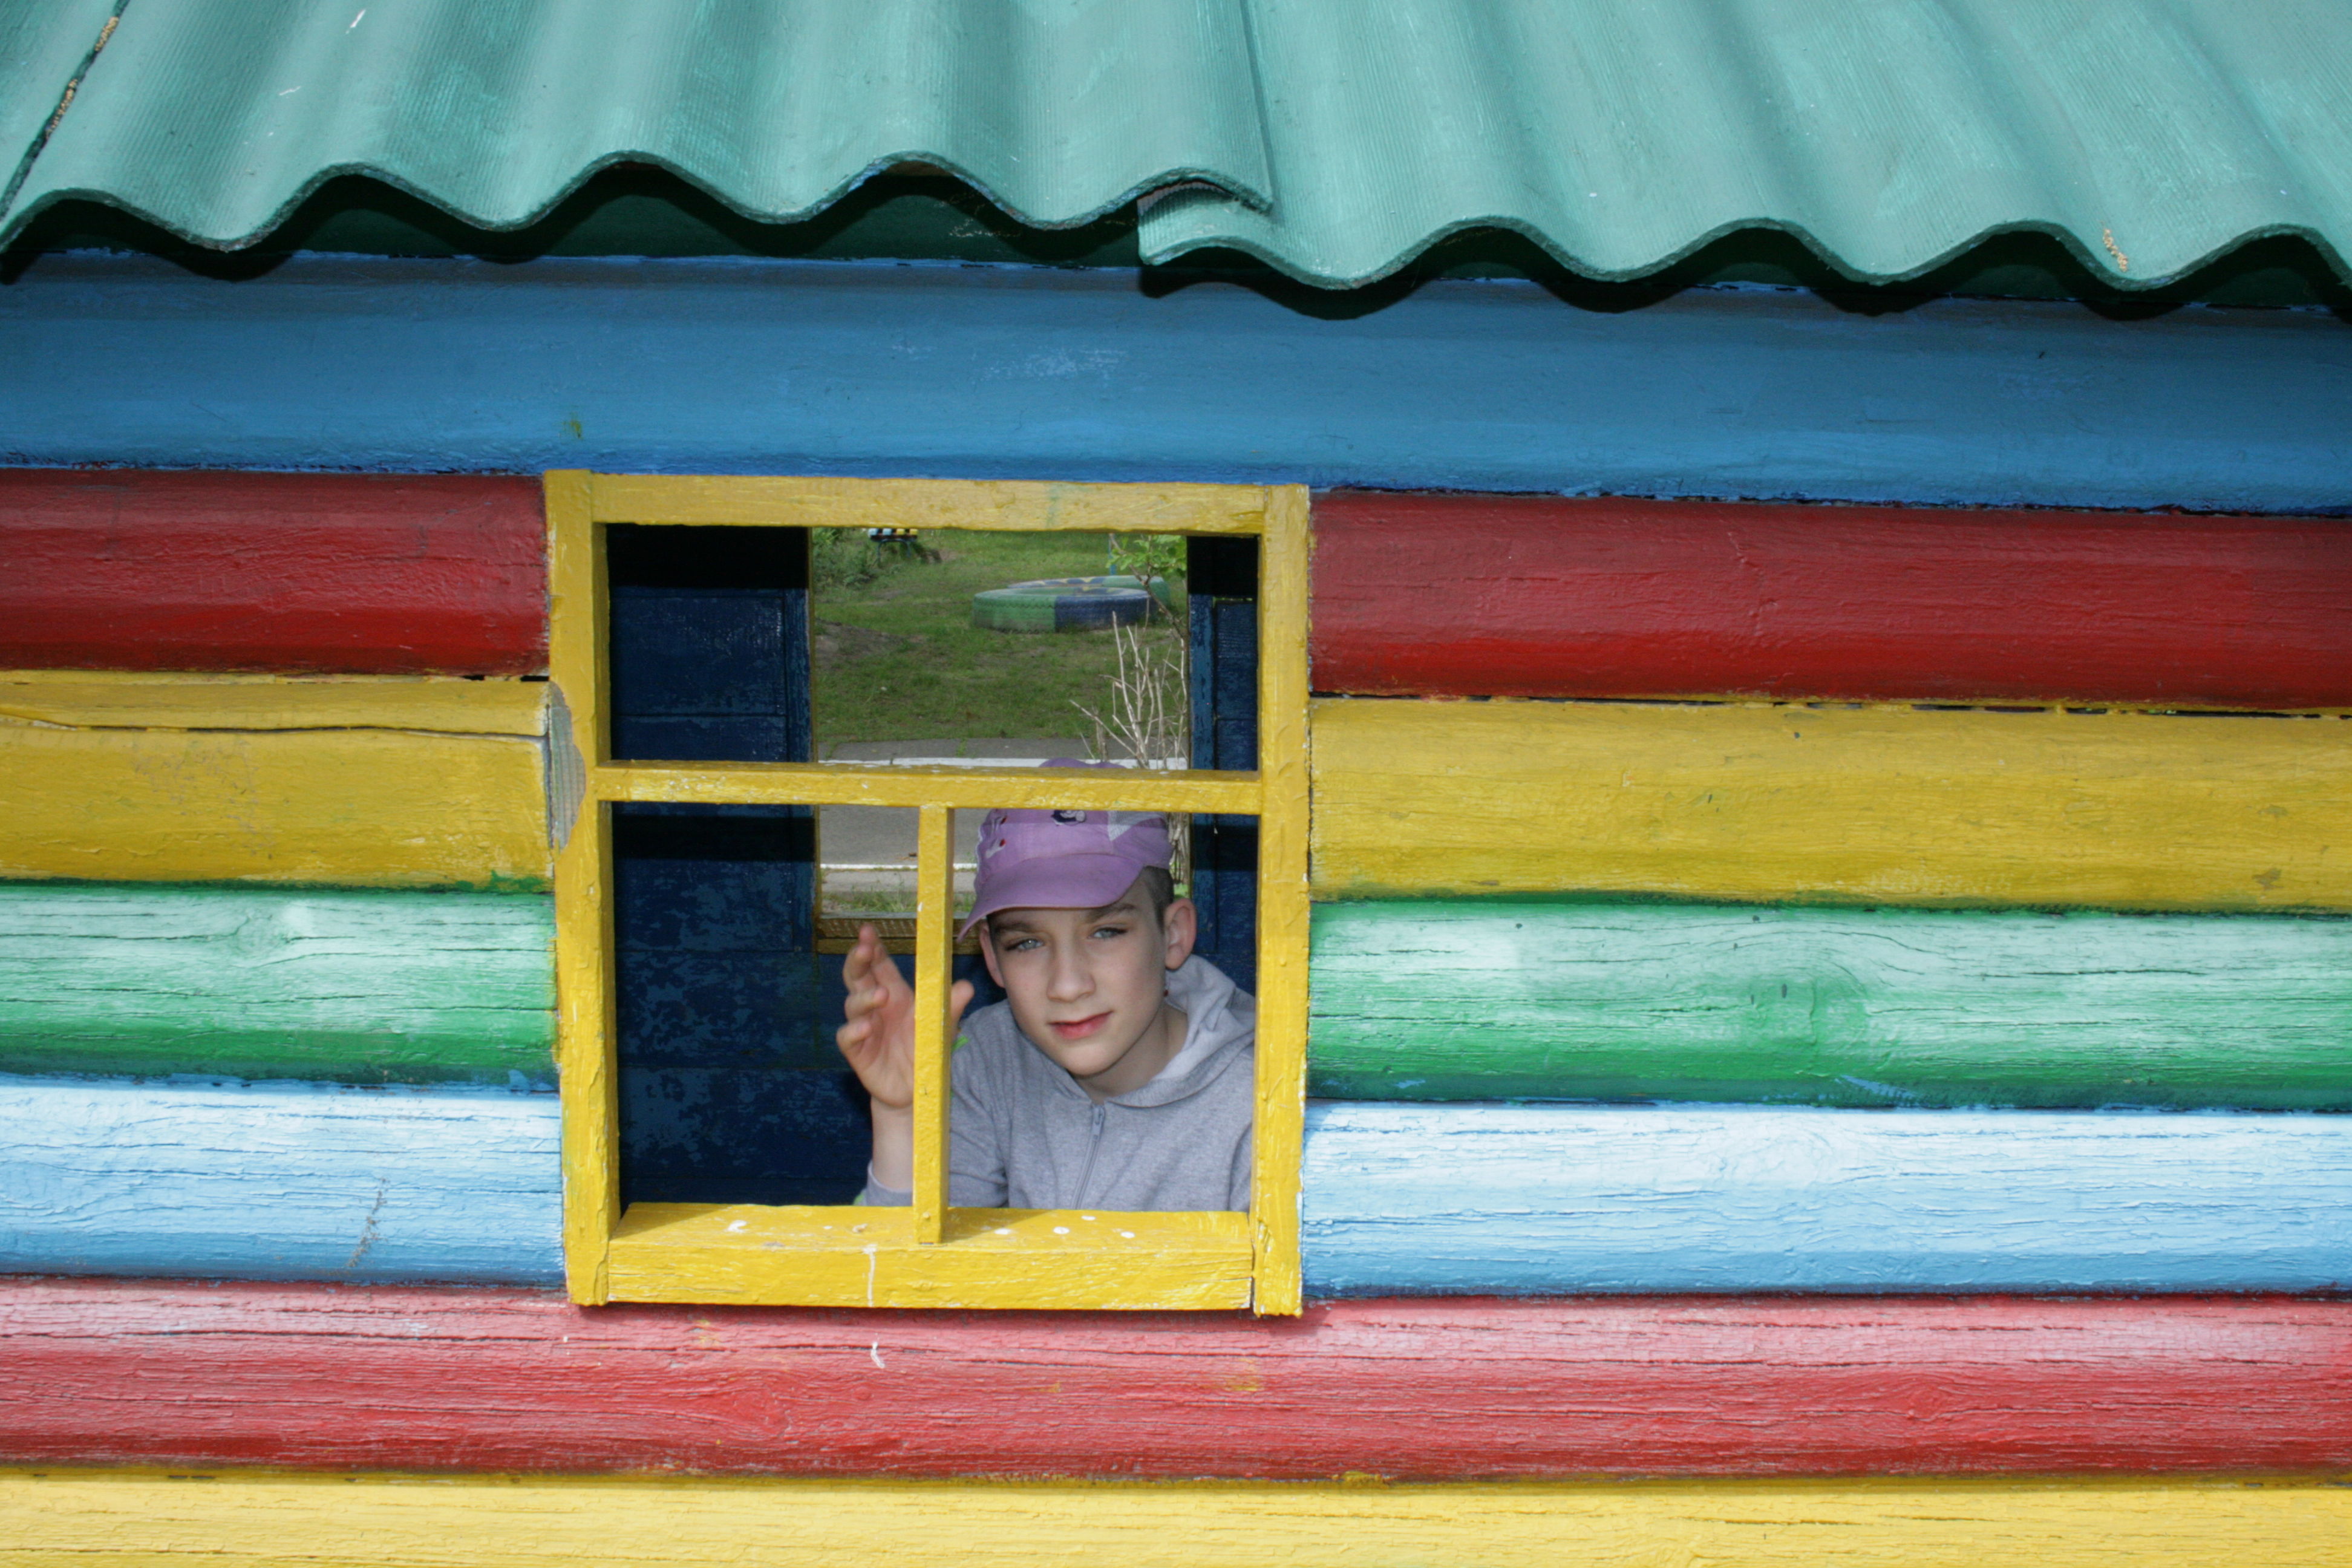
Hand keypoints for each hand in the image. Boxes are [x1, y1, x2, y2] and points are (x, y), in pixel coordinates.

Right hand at [835, 923, 973, 1110]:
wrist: (916, 1090)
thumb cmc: (927, 1050)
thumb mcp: (943, 1028)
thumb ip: (952, 1008)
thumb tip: (966, 987)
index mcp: (896, 994)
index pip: (880, 965)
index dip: (873, 947)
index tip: (868, 930)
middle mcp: (876, 1007)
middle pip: (859, 977)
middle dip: (858, 961)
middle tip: (863, 948)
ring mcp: (864, 1028)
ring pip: (853, 1004)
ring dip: (864, 996)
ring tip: (880, 994)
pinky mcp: (858, 1053)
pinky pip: (847, 1038)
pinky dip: (854, 1031)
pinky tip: (866, 1028)